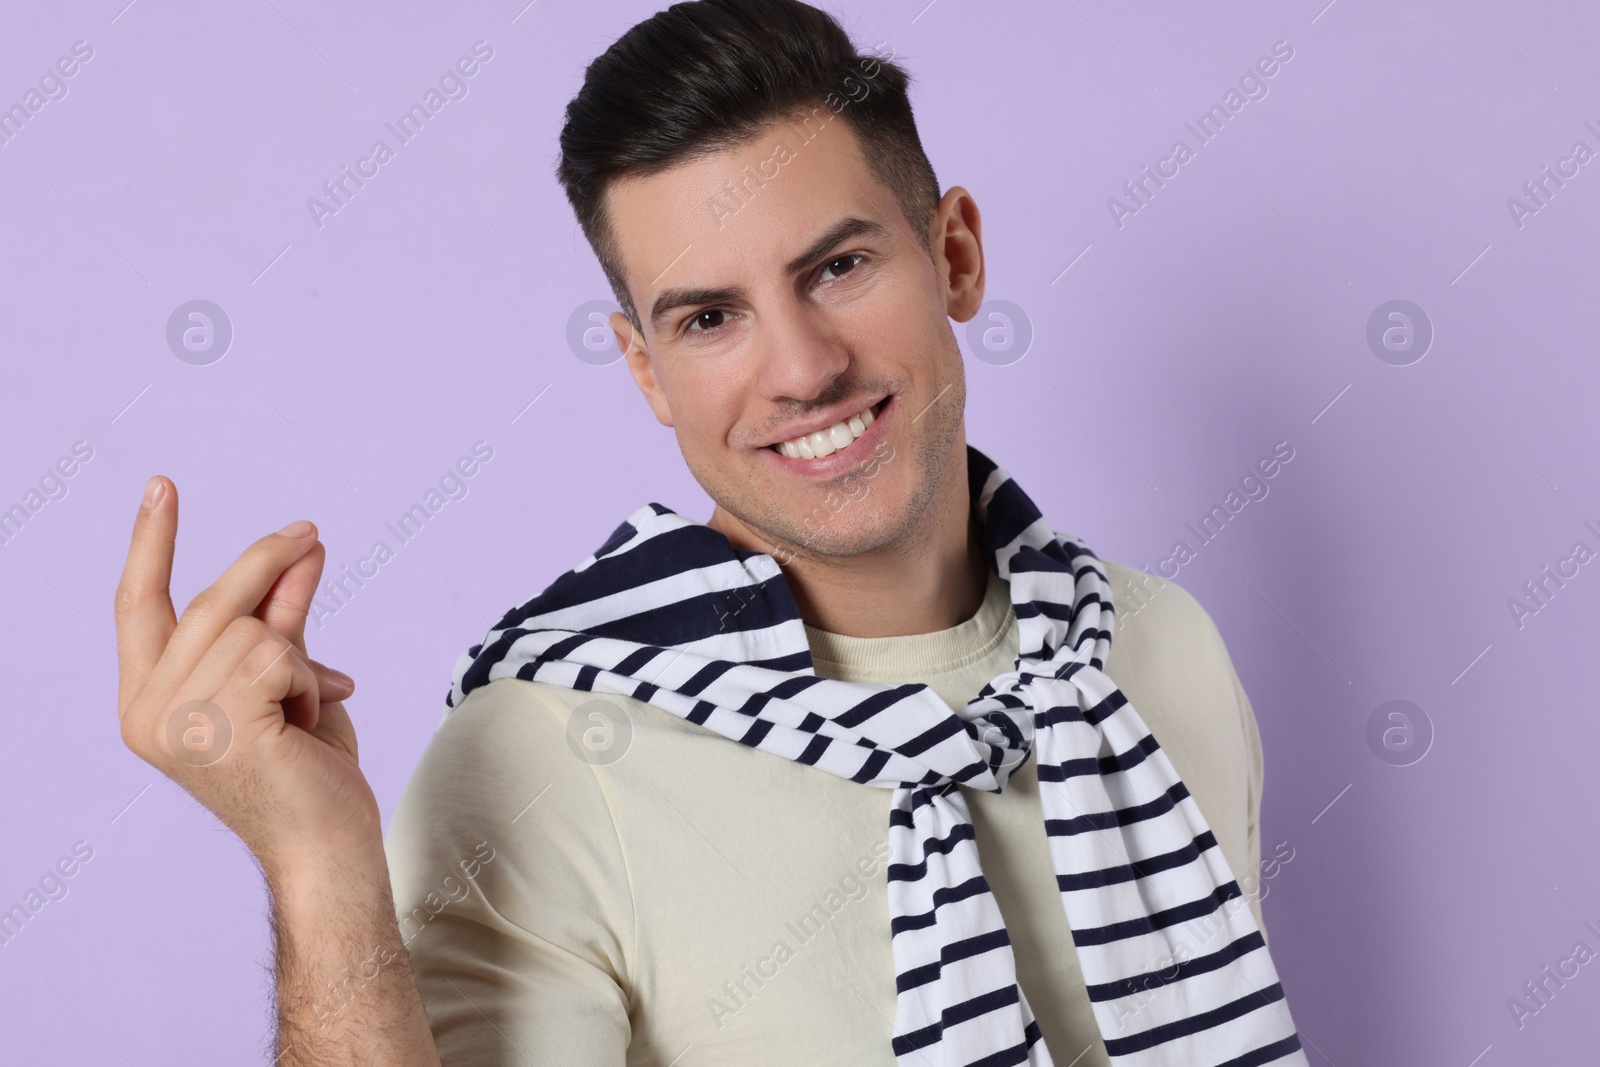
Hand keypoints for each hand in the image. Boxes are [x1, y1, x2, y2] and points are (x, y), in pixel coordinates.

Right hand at [114, 475, 382, 881]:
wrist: (329, 844)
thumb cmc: (307, 769)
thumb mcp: (286, 676)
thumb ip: (280, 615)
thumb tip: (300, 544)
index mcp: (145, 701)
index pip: (137, 603)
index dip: (151, 542)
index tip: (162, 484)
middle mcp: (147, 713)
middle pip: (209, 601)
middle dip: (266, 562)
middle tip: (313, 535)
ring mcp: (178, 723)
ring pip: (252, 628)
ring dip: (298, 661)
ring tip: (305, 711)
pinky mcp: (221, 727)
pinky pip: (279, 655)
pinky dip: (310, 682)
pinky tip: (309, 725)